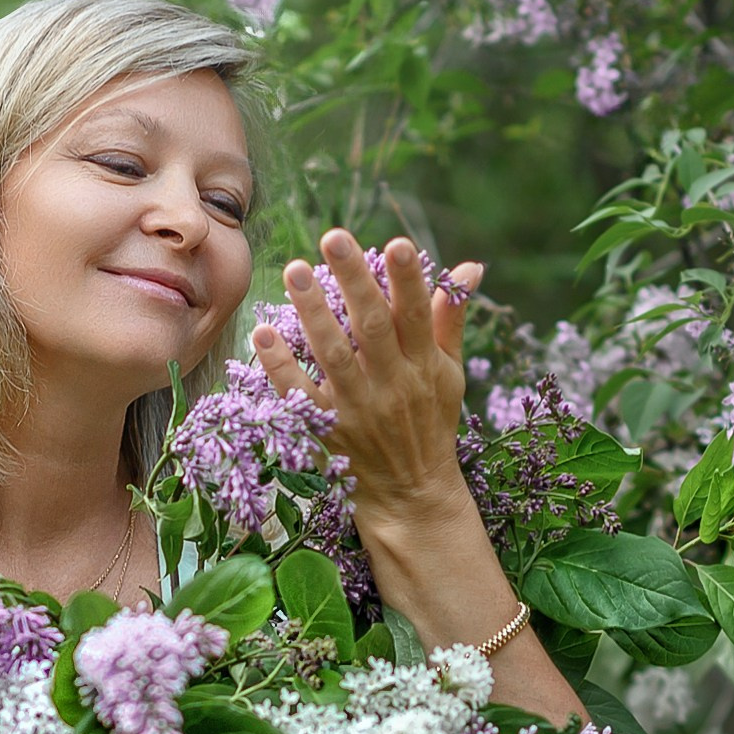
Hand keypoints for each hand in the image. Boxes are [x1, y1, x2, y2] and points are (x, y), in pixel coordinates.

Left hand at [251, 229, 483, 528]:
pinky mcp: (327, 430)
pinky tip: (264, 333)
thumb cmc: (431, 424)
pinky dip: (280, 365)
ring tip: (295, 270)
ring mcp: (358, 409)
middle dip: (354, 281)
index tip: (396, 244)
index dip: (409, 281)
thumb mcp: (449, 374)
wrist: (412, 496)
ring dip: (312, 312)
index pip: (418, 316)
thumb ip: (452, 318)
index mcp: (425, 366)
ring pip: (334, 354)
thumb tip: (469, 267)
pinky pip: (300, 394)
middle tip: (334, 237)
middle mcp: (393, 385)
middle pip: (373, 327)